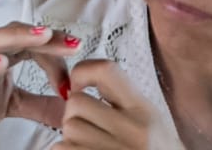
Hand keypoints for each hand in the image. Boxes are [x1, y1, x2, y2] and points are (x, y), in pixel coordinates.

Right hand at [0, 22, 78, 144]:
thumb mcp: (8, 104)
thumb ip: (38, 104)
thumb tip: (70, 108)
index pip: (31, 43)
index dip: (55, 51)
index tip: (78, 61)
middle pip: (16, 34)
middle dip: (45, 37)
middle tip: (72, 43)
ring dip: (18, 37)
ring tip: (43, 37)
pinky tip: (2, 63)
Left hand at [60, 59, 180, 149]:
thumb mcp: (149, 123)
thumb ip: (119, 103)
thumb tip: (75, 88)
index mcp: (144, 111)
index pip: (105, 70)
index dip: (82, 72)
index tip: (78, 86)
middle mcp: (135, 129)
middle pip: (76, 102)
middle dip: (74, 116)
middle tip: (89, 132)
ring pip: (68, 128)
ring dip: (71, 139)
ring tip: (92, 148)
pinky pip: (62, 148)